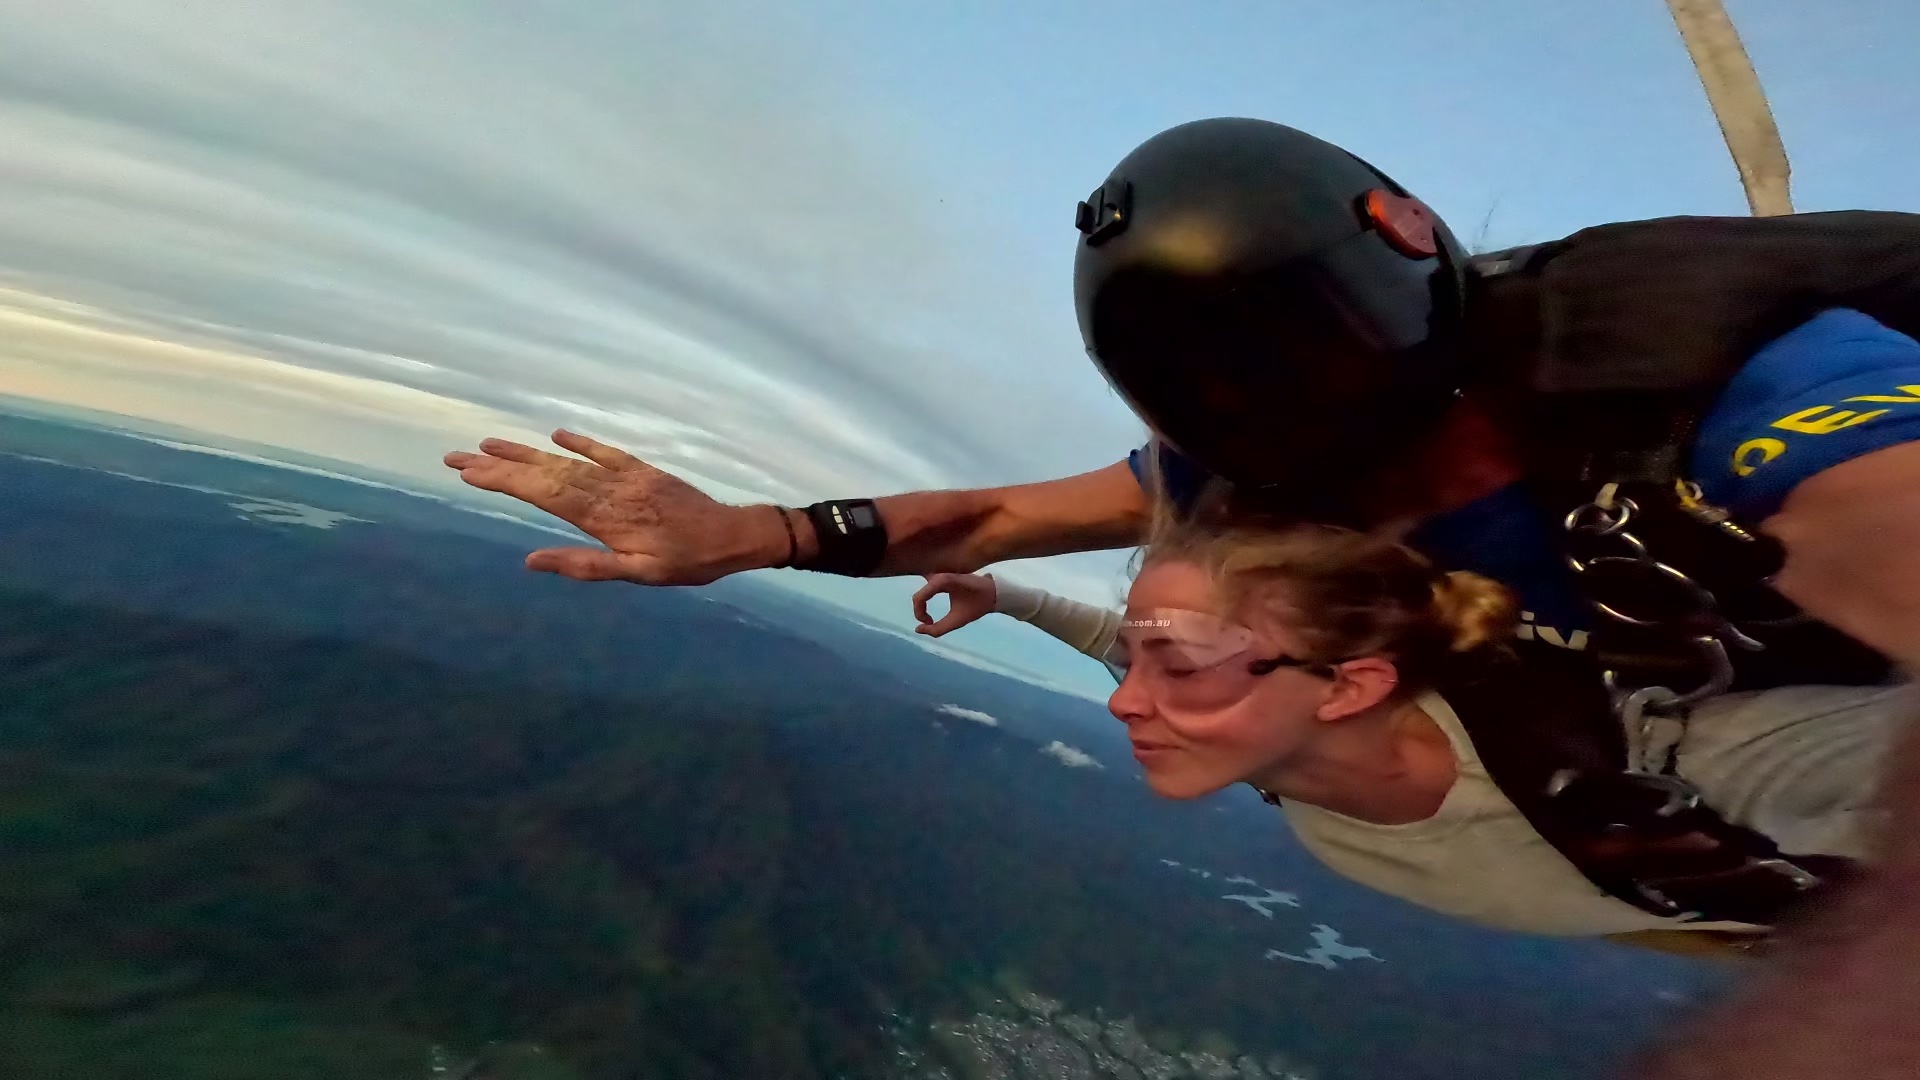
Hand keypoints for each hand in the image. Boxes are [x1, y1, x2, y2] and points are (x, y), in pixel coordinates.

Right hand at [443, 430, 783, 585]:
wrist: (734, 535)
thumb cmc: (688, 563)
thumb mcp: (638, 574)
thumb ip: (585, 566)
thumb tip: (531, 561)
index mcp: (603, 516)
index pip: (541, 494)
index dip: (503, 482)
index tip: (468, 472)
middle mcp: (609, 489)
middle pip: (545, 473)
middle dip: (500, 465)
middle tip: (457, 456)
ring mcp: (626, 477)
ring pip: (567, 461)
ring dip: (528, 453)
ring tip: (489, 445)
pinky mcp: (644, 471)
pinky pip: (606, 452)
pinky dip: (580, 442)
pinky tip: (555, 435)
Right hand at [912, 573, 996, 636]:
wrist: (994, 591)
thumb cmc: (978, 604)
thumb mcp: (958, 620)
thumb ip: (937, 629)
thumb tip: (917, 629)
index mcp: (941, 581)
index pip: (918, 598)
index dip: (920, 615)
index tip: (930, 624)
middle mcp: (938, 573)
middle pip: (918, 594)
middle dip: (919, 608)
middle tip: (928, 620)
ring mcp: (940, 571)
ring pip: (921, 588)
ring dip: (922, 602)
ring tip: (929, 615)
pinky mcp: (943, 571)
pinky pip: (926, 583)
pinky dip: (926, 595)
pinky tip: (932, 604)